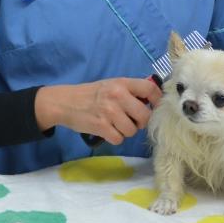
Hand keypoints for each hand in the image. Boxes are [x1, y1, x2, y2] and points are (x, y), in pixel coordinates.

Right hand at [34, 77, 161, 144]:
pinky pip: (119, 139)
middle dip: (140, 122)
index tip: (154, 107)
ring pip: (132, 130)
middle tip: (131, 121)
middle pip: (145, 115)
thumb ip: (129, 91)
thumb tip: (151, 102)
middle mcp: (117, 96)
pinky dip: (115, 138)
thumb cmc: (91, 94)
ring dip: (126, 131)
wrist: (65, 102)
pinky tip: (107, 131)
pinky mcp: (101, 126)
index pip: (150, 89)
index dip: (157, 100)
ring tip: (116, 125)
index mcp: (122, 83)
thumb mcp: (111, 85)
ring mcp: (109, 112)